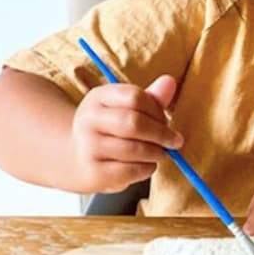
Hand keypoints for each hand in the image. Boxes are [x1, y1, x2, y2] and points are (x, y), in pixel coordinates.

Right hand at [71, 75, 183, 192]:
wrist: (78, 158)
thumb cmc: (112, 129)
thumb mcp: (127, 109)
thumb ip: (151, 98)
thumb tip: (170, 82)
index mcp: (99, 97)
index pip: (135, 97)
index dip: (157, 110)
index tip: (166, 120)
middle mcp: (89, 119)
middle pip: (134, 123)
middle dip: (161, 134)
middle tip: (175, 141)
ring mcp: (88, 146)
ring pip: (134, 149)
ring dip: (156, 153)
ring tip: (160, 153)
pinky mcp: (93, 172)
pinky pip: (130, 170)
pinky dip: (147, 168)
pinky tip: (148, 165)